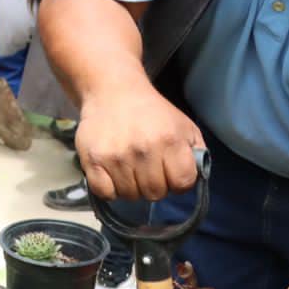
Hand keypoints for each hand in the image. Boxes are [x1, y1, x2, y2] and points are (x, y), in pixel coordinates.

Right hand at [76, 84, 202, 201]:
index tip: (170, 172)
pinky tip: (113, 175)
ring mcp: (116, 156)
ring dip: (132, 187)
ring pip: (130, 195)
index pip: (182, 183)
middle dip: (154, 185)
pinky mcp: (93, 160)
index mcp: (170, 140)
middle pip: (155, 193)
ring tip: (130, 169)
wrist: (113, 92)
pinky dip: (110, 190)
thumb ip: (195, 154)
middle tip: (148, 169)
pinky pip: (105, 193)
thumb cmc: (152, 113)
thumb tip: (194, 179)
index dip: (178, 181)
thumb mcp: (184, 126)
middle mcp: (143, 149)